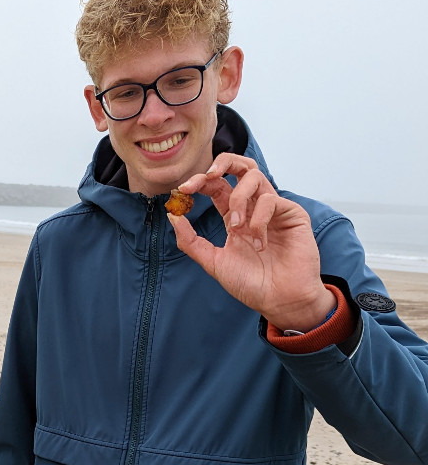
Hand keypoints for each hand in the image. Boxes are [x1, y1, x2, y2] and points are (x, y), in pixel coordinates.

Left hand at [169, 153, 335, 330]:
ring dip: (239, 198)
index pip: (216, 185)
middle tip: (208, 177)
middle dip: (223, 163)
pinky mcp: (292, 214)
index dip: (200, 181)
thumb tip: (172, 216)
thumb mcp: (213, 262)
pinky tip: (259, 240)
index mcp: (234, 216)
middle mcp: (253, 208)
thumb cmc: (251, 284)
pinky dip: (259, 218)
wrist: (279, 301)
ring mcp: (273, 209)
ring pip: (254, 176)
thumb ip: (190, 241)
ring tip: (236, 226)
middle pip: (240, 166)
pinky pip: (271, 199)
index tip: (184, 189)